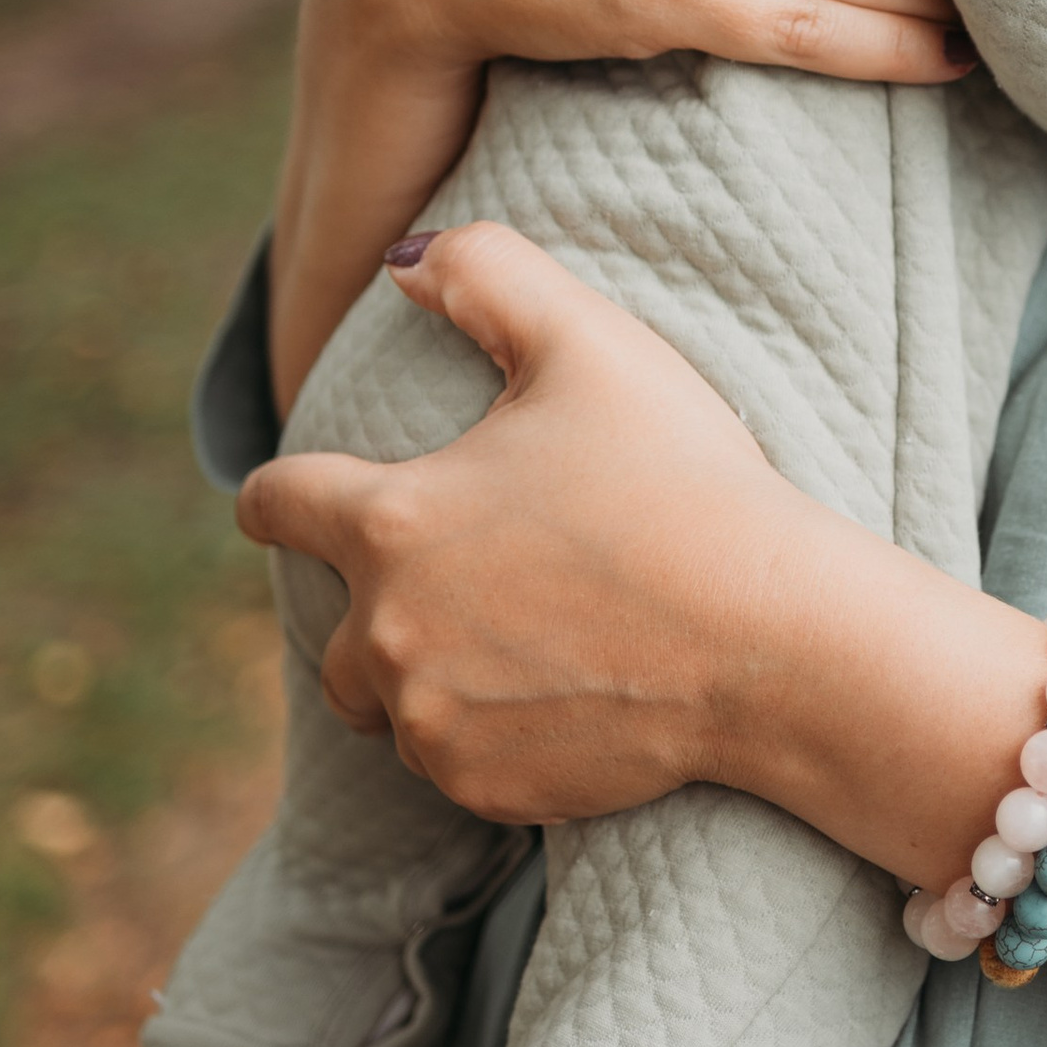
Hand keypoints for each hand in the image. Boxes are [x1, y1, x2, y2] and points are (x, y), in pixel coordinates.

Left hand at [242, 223, 813, 822]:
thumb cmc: (685, 482)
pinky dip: (485, 736)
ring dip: (424, 677)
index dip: (273, 496)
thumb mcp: (591, 342)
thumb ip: (485, 272)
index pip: (276, 502)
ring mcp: (433, 721)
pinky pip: (452, 764)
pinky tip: (556, 697)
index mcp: (392, 523)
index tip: (273, 503)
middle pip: (329, 632)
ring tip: (504, 647)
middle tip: (452, 586)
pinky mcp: (484, 786)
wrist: (773, 641)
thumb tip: (402, 259)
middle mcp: (388, 633)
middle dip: (372, 608)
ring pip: (390, 705)